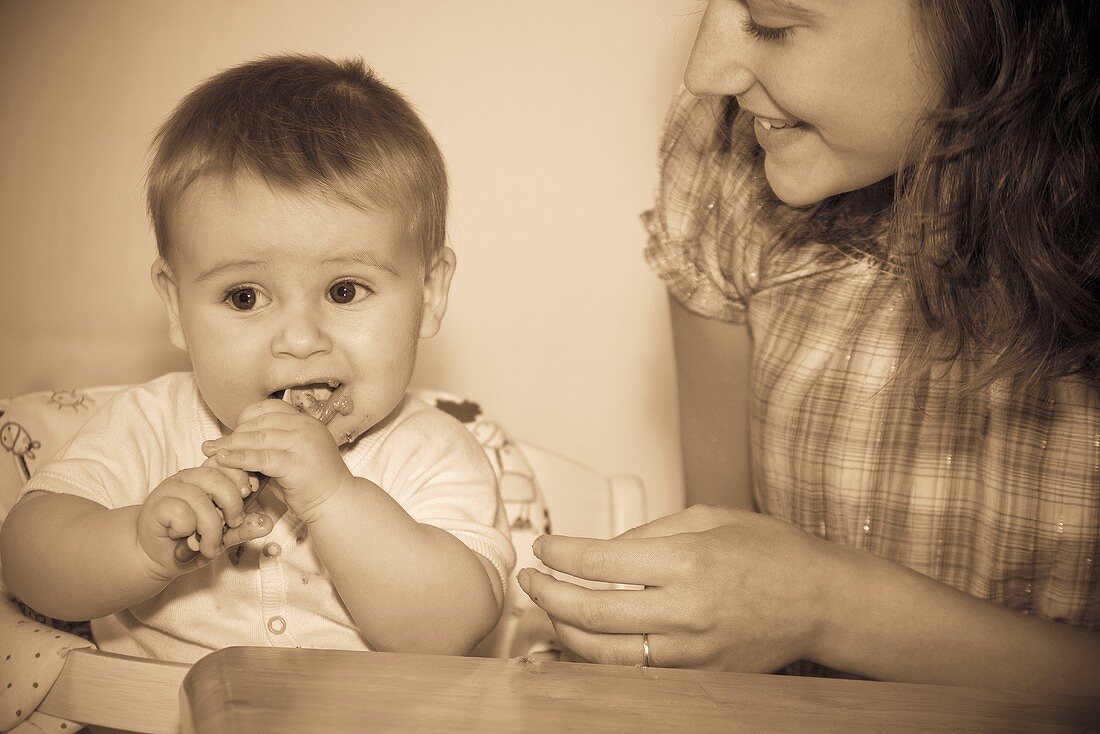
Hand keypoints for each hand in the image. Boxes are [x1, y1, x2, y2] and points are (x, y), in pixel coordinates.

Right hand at [138, 456, 272, 576]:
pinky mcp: (156, 505)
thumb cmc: (192, 541)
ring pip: (200, 500)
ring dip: (211, 528)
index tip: (250, 494)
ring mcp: (171, 489)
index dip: (243, 478)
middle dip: (232, 505)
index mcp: (207, 476)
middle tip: (233, 524)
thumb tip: (267, 523)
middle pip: (217, 480)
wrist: (157, 556)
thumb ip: (243, 528)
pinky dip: (188, 529)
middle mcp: (189, 478)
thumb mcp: (224, 535)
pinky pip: (181, 513)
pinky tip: (184, 536)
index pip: (229, 463)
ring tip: (210, 546)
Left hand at [200, 398, 353, 522]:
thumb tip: (240, 440)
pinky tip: (223, 461)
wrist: (336, 504)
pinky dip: (239, 458)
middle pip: (260, 423)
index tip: (230, 432)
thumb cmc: (312, 483)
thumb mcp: (293, 455)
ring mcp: (303, 444)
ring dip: (230, 445)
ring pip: (258, 438)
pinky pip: (261, 458)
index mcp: (306, 421)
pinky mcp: (297, 464)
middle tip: (210, 444)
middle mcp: (306, 427)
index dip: (246, 418)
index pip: (269, 408)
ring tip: (210, 452)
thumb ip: (274, 444)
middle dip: (232, 434)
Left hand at [517, 504, 838, 671]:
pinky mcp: (699, 677)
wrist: (822, 601)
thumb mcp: (708, 518)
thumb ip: (648, 534)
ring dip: (565, 632)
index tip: (543, 547)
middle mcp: (687, 611)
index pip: (600, 561)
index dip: (560, 554)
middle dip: (549, 595)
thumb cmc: (771, 552)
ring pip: (605, 655)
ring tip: (549, 610)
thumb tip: (600, 550)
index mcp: (688, 562)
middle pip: (592, 613)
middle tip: (532, 580)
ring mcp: (693, 652)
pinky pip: (635, 674)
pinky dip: (600, 659)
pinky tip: (584, 639)